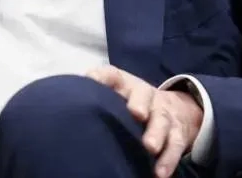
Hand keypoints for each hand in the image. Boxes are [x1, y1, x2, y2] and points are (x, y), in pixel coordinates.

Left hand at [87, 65, 202, 177]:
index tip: (92, 81)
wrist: (173, 108)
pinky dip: (168, 160)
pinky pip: (175, 145)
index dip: (101, 76)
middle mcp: (145, 95)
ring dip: (157, 134)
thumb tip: (65, 104)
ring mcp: (163, 113)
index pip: (111, 75)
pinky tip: (159, 173)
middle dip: (140, 104)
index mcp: (125, 84)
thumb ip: (94, 95)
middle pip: (144, 95)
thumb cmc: (130, 102)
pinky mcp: (176, 133)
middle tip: (137, 114)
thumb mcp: (114, 93)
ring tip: (150, 148)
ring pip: (162, 121)